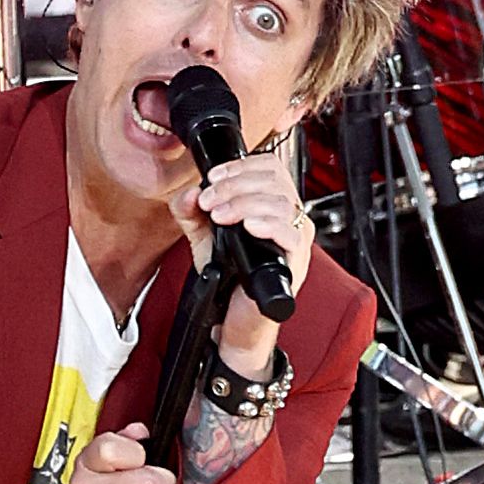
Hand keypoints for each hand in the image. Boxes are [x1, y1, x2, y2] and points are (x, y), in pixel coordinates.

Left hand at [169, 153, 313, 375]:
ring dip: (245, 203)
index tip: (213, 177)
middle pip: (275, 181)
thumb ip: (190, 212)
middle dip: (235, 184)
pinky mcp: (295, 263)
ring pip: (283, 204)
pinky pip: (293, 235)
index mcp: (269, 206)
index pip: (269, 167)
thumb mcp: (202, 237)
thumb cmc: (227, 278)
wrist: (232, 318)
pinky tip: (249, 226)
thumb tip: (188, 194)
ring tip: (219, 215)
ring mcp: (294, 240)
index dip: (242, 166)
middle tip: (209, 199)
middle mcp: (287, 219)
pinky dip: (269, 225)